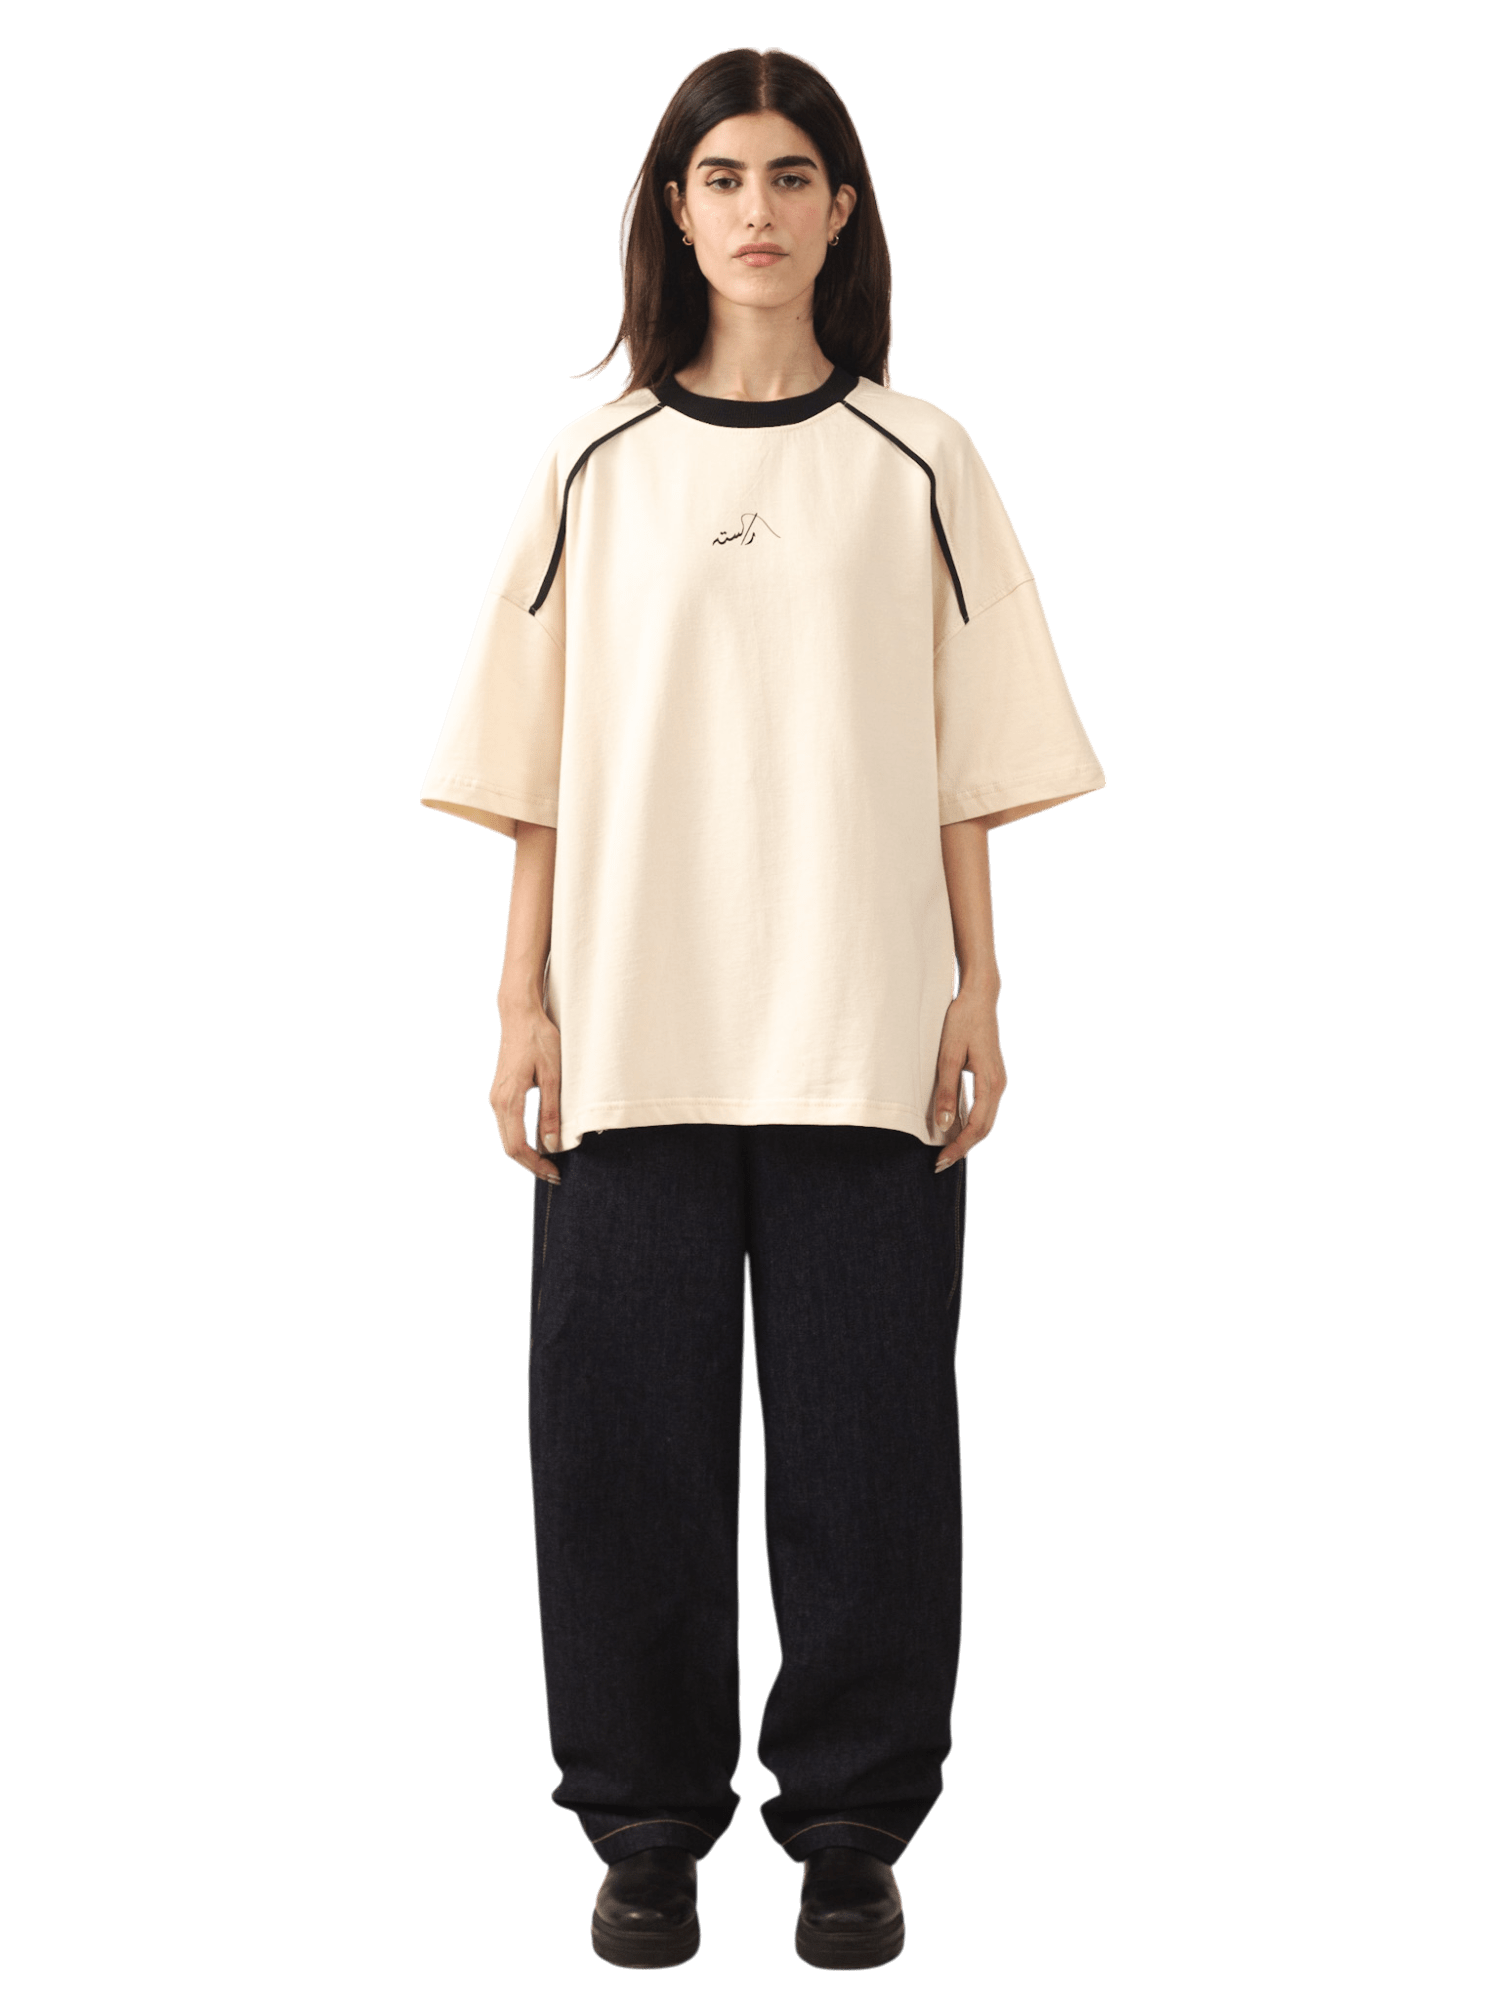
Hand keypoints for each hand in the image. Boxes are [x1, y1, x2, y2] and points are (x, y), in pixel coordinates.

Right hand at [490, 1000, 562, 1183]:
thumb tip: (550, 1145)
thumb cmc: (538, 1040)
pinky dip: (522, 1138)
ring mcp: (495, 1098)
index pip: (517, 1147)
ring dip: (526, 1153)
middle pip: (508, 1148)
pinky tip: (539, 1140)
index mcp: (508, 1100)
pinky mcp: (499, 1093)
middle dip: (530, 1165)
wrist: (519, 1014)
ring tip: (549, 1161)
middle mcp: (496, 1103)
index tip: (554, 1173)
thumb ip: (550, 1112)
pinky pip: (507, 1125)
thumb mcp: (552, 1076)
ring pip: (506, 1138)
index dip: (535, 1165)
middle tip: (553, 1174)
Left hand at [933, 981, 1005, 1170]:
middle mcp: (1000, 1085)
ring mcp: (998, 1081)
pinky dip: (972, 1123)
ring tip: (948, 1151)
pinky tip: (957, 1128)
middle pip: (985, 1128)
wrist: (979, 998)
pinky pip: (985, 1108)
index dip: (960, 1147)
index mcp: (991, 1082)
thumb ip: (947, 1091)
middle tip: (941, 1163)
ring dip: (969, 1137)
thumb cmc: (963, 1022)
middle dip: (964, 1148)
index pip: (977, 1126)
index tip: (941, 1161)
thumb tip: (944, 1123)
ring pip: (987, 1120)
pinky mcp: (993, 1076)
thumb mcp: (949, 1056)